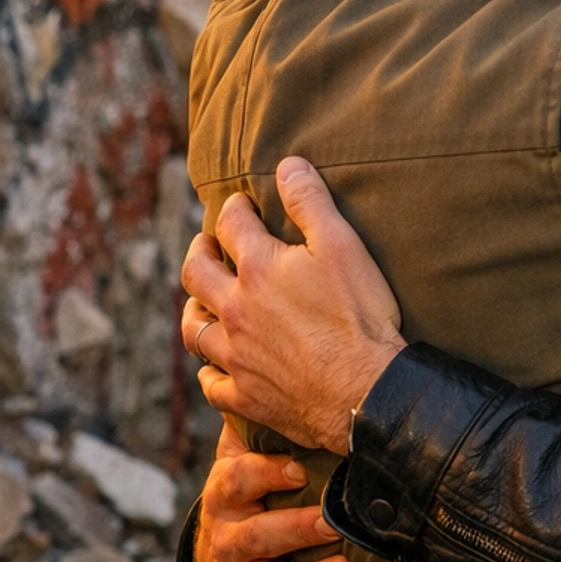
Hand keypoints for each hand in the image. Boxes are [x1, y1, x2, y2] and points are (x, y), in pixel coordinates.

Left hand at [181, 158, 405, 454]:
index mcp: (258, 269)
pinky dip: (209, 372)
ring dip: (194, 309)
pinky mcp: (244, 396)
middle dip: (199, 252)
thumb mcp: (343, 246)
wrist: (365, 392)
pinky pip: (211, 384)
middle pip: (196, 273)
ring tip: (202, 302)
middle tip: (207, 245)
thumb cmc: (360, 318)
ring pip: (194, 329)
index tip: (242, 204)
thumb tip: (287, 165)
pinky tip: (215, 368)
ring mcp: (235, 356)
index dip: (234, 208)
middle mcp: (236, 310)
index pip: (231, 225)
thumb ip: (311, 203)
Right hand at [193, 423, 354, 561]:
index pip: (236, 480)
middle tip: (333, 523)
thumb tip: (295, 360)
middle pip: (255, 537)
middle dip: (294, 530)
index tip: (300, 469)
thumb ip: (264, 418)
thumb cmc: (251, 488)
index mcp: (226, 492)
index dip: (264, 475)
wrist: (218, 551)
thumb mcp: (248, 451)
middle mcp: (226, 538)